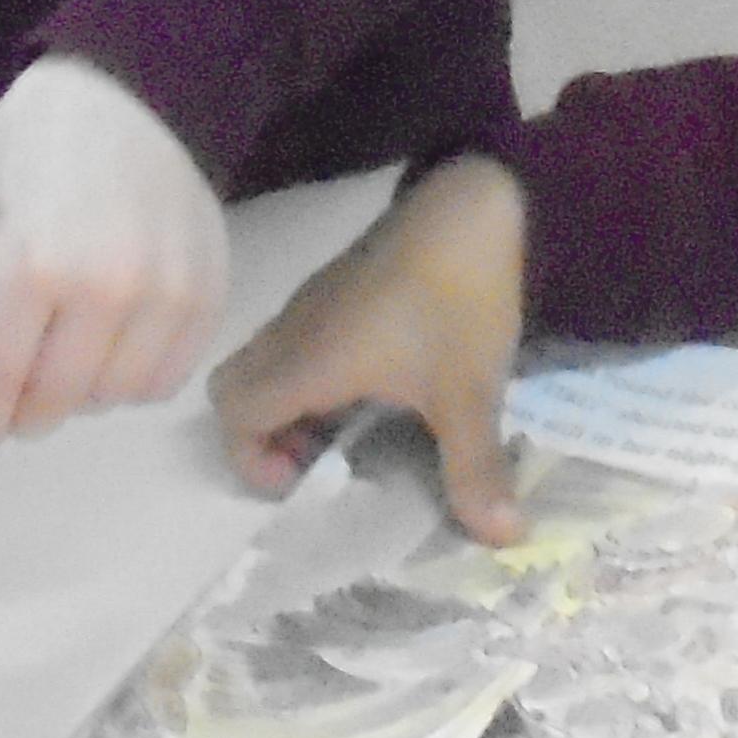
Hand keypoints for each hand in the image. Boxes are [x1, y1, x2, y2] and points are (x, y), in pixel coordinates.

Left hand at [0, 55, 230, 444]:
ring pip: (113, 396)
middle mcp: (106, 287)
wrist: (133, 90)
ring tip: (64, 369)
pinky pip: (167, 376)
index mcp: (33, 264)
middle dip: (24, 413)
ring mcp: (165, 294)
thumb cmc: (34, 139)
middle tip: (13, 402)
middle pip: (56, 401)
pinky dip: (135, 378)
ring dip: (81, 396)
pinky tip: (112, 352)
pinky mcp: (208, 293)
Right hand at [207, 155, 525, 544]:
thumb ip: (476, 468)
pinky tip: (379, 386)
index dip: (251, 458)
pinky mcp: (337, 285)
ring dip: (292, 404)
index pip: (233, 413)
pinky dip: (313, 374)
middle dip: (264, 435)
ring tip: (356, 431)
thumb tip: (504, 538)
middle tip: (324, 459)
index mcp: (309, 361)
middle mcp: (294, 332)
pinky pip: (295, 340)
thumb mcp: (471, 393)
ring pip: (266, 362)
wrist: (472, 198)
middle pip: (236, 388)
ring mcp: (312, 303)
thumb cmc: (459, 297)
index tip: (306, 477)